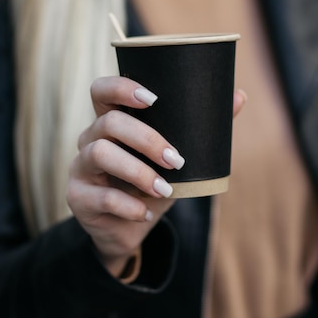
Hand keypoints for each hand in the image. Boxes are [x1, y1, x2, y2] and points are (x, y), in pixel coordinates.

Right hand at [67, 77, 246, 277]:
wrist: (129, 230)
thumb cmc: (153, 185)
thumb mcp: (177, 160)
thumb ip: (203, 131)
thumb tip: (240, 96)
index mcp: (112, 122)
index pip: (102, 90)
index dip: (122, 87)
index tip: (153, 99)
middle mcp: (90, 139)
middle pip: (108, 122)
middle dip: (146, 139)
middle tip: (176, 159)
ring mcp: (80, 167)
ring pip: (100, 154)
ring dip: (138, 171)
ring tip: (165, 189)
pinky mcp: (78, 197)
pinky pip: (101, 196)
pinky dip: (129, 205)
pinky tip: (146, 213)